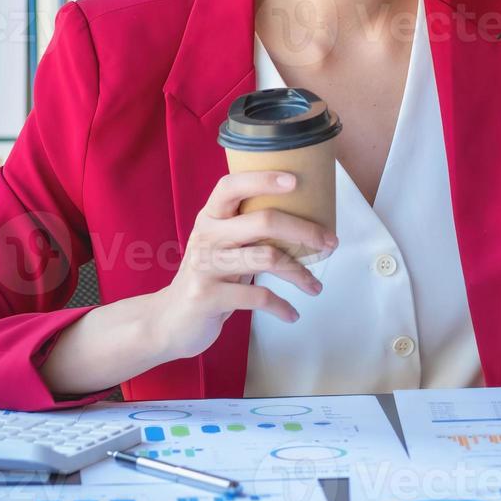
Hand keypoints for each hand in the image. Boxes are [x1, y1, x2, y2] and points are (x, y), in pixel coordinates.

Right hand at [148, 171, 336, 361]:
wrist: (170, 320)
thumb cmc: (210, 276)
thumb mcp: (223, 245)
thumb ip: (250, 229)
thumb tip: (307, 219)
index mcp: (210, 217)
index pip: (231, 186)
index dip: (262, 179)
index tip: (295, 181)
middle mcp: (206, 236)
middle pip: (264, 221)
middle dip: (305, 231)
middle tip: (330, 243)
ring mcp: (205, 266)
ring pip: (267, 258)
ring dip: (300, 273)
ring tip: (315, 286)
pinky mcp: (208, 296)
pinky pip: (257, 297)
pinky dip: (281, 306)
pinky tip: (292, 313)